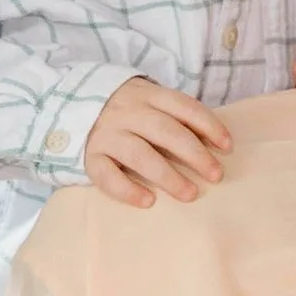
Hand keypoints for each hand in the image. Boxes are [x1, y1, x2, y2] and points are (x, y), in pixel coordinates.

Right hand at [86, 76, 231, 206]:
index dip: (209, 126)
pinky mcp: (89, 156)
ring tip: (190, 194)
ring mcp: (106, 133)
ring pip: (139, 154)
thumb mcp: (148, 101)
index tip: (228, 147)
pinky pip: (107, 175)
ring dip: (168, 175)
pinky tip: (148, 201)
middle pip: (165, 131)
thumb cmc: (125, 111)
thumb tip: (214, 144)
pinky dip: (127, 189)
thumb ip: (174, 116)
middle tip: (216, 175)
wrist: (68, 106)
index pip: (184, 107)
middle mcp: (126, 112)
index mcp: (147, 95)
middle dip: (194, 154)